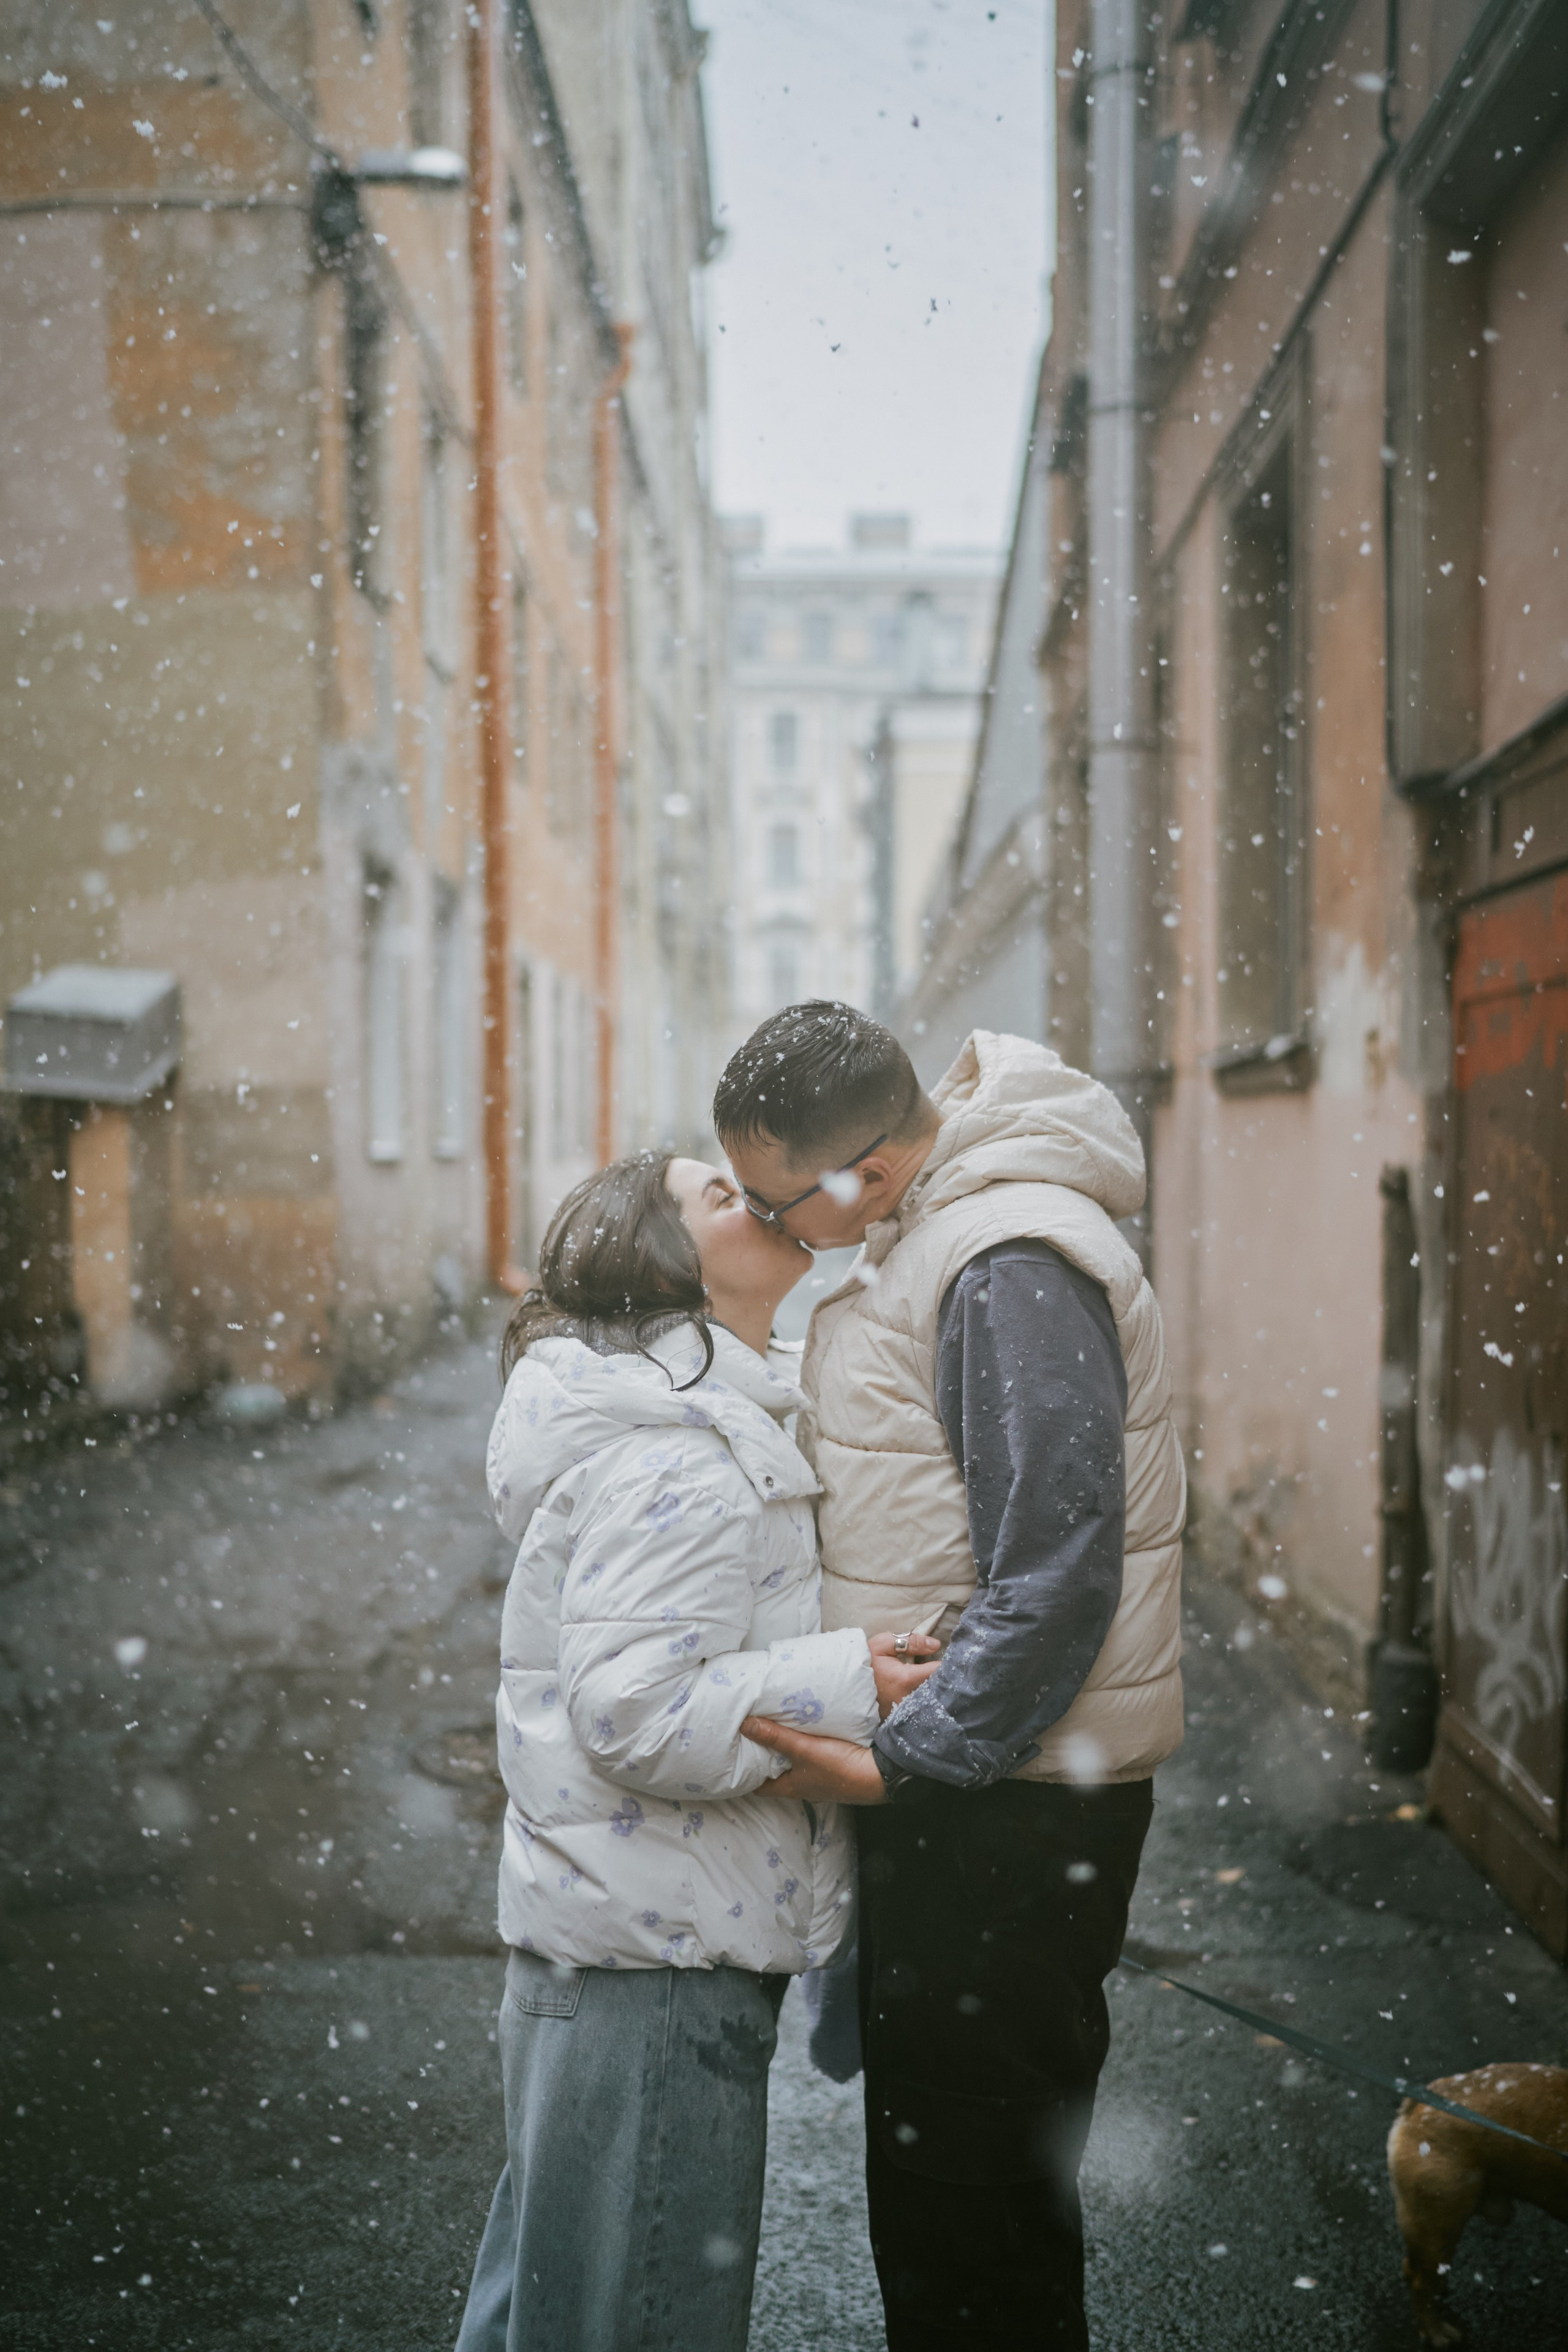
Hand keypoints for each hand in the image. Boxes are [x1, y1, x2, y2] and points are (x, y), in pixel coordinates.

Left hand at [743, 1716, 887, 1804]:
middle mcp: (805, 1787)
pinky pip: (815, 1759)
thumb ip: (777, 1737)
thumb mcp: (804, 1750)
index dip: (746, 1775)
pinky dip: (807, 1748)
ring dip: (788, 1752)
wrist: (881, 1775)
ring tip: (778, 1729)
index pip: (760, 1787)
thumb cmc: (841, 1768)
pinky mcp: (836, 1768)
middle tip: (753, 1737)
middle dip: (766, 1759)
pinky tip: (809, 1732)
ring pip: (797, 1766)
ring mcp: (821, 1779)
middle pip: (778, 1774)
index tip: (735, 1759)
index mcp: (792, 1788)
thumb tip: (745, 1725)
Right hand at [867, 1630, 941, 1720]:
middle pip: (938, 1689)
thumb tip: (936, 1644)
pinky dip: (926, 1702)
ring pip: (930, 1700)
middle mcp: (908, 1698)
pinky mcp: (900, 1718)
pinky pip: (920, 1709)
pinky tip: (926, 1695)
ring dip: (936, 1691)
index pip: (939, 1672)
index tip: (950, 1658)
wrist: (843, 1685)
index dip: (948, 1664)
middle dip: (944, 1679)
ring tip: (938, 1681)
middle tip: (949, 1670)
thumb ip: (911, 1642)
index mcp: (906, 1679)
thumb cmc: (864, 1662)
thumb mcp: (883, 1644)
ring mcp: (904, 1711)